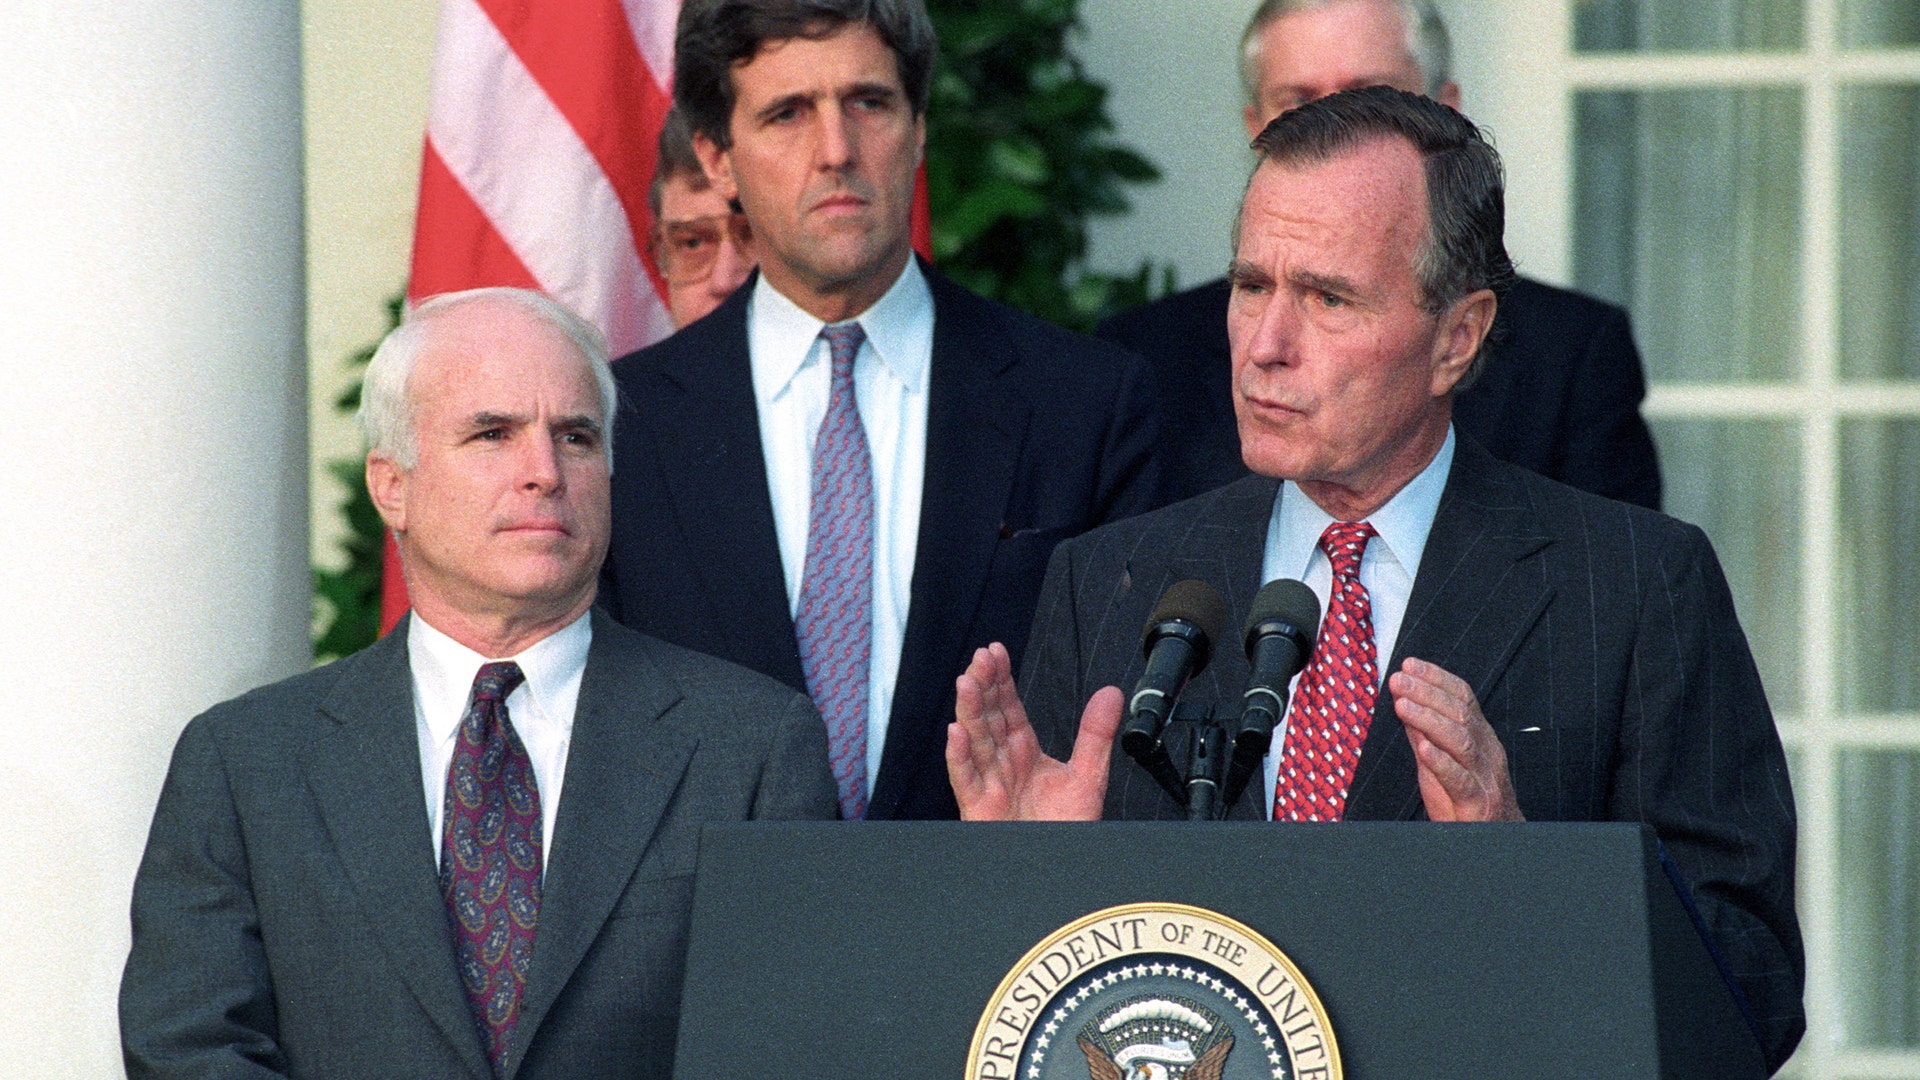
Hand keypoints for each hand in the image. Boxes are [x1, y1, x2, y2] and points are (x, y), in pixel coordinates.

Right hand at [945, 642, 1119, 820]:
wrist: (1059, 871)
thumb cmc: (1066, 830)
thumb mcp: (1089, 777)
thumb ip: (1096, 734)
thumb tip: (1111, 694)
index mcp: (1025, 753)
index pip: (1009, 709)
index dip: (1001, 680)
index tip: (996, 652)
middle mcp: (1004, 765)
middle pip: (988, 718)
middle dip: (983, 687)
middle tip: (981, 657)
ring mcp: (990, 785)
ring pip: (975, 742)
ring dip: (969, 711)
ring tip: (967, 682)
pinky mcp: (979, 809)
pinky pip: (965, 779)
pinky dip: (960, 756)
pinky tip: (956, 733)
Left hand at [1389, 657, 1524, 821]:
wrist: (1495, 841)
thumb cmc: (1466, 802)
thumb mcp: (1440, 761)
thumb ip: (1424, 734)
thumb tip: (1405, 703)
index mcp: (1481, 738)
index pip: (1462, 698)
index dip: (1436, 678)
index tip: (1409, 664)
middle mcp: (1487, 752)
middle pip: (1459, 714)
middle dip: (1426, 692)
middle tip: (1398, 679)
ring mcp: (1485, 777)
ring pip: (1461, 741)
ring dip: (1429, 719)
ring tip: (1402, 705)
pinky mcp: (1478, 803)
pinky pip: (1460, 780)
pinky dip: (1441, 762)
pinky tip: (1423, 748)